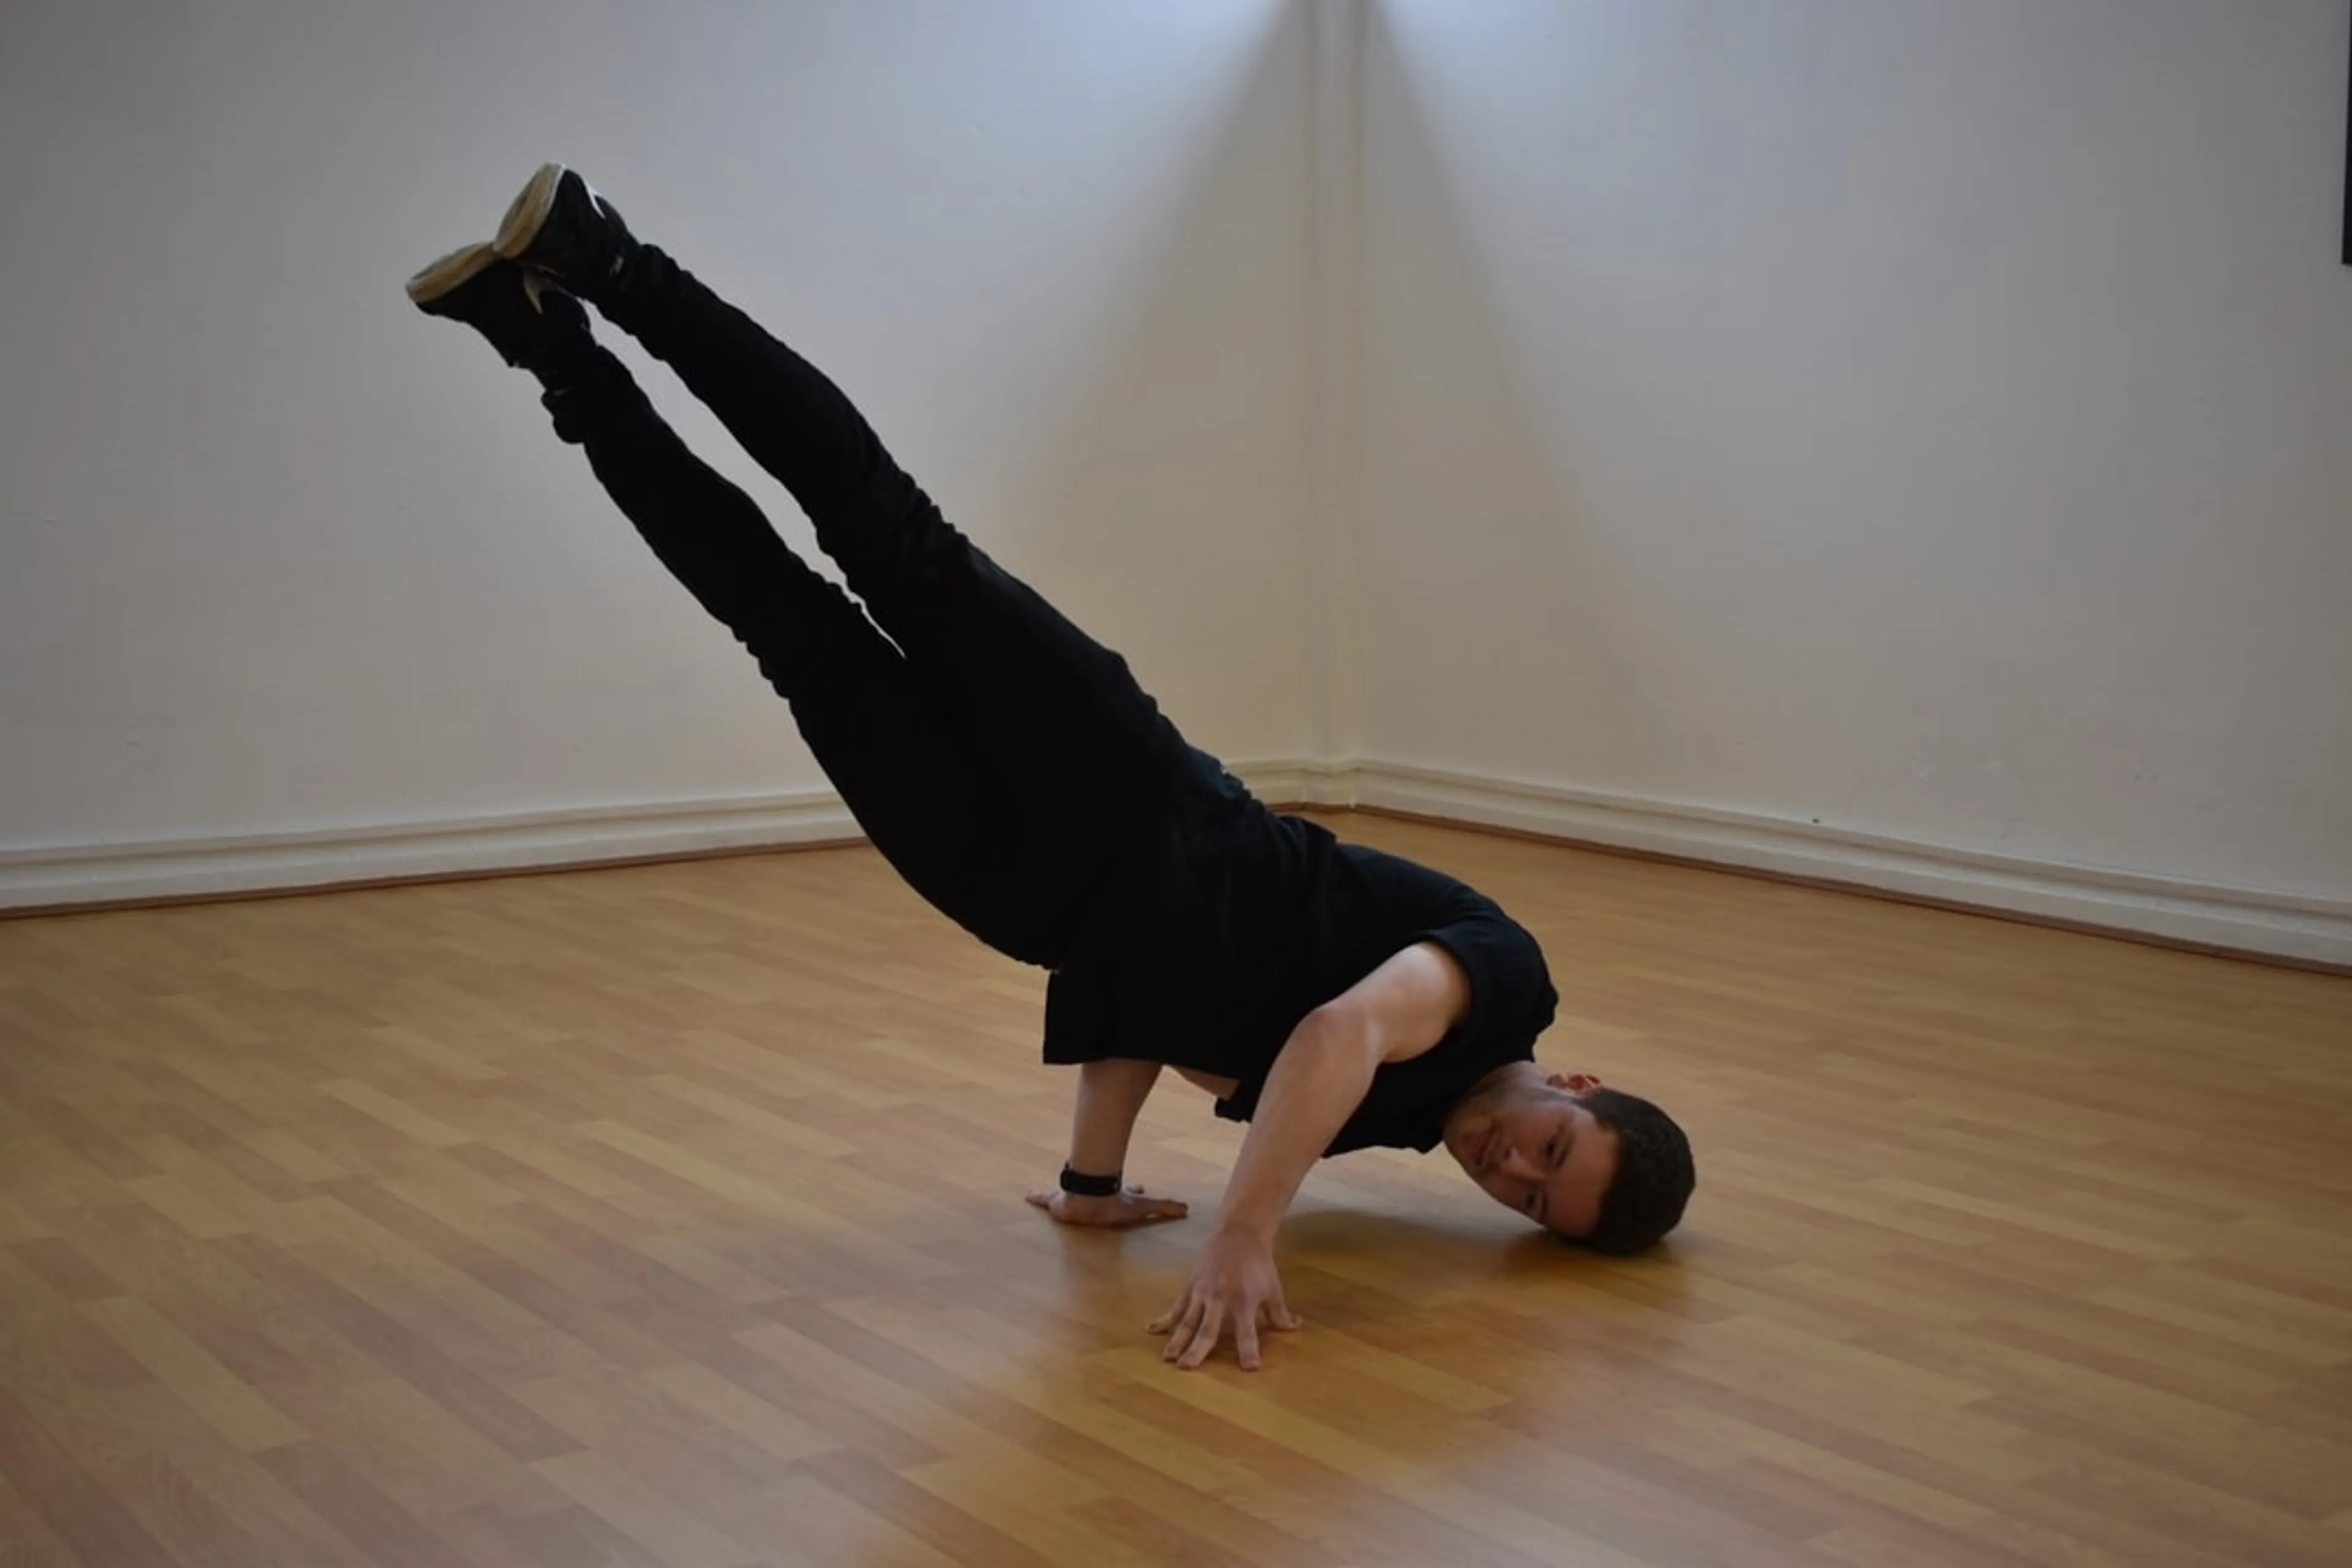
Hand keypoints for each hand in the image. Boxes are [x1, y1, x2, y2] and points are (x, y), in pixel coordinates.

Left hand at [1025, 1185, 1189, 1227]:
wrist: (1092, 1201)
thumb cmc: (1114, 1205)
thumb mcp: (1143, 1207)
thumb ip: (1165, 1207)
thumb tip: (1186, 1208)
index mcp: (1113, 1195)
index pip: (1125, 1192)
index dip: (1132, 1191)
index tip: (1139, 1187)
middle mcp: (1095, 1194)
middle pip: (1097, 1190)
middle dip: (1099, 1190)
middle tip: (1099, 1193)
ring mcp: (1077, 1197)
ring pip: (1070, 1194)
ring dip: (1065, 1195)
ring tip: (1058, 1197)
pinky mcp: (1059, 1203)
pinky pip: (1046, 1199)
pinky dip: (1038, 1197)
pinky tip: (1028, 1196)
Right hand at [1148, 1228, 1302, 1370]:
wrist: (1238, 1232)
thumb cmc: (1258, 1263)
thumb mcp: (1273, 1288)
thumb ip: (1280, 1312)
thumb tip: (1294, 1328)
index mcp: (1243, 1301)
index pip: (1247, 1332)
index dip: (1249, 1350)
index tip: (1250, 1368)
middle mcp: (1220, 1299)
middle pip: (1208, 1329)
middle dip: (1198, 1349)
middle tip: (1187, 1367)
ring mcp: (1202, 1292)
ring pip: (1187, 1320)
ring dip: (1177, 1339)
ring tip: (1167, 1357)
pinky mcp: (1191, 1286)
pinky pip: (1176, 1306)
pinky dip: (1164, 1318)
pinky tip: (1151, 1329)